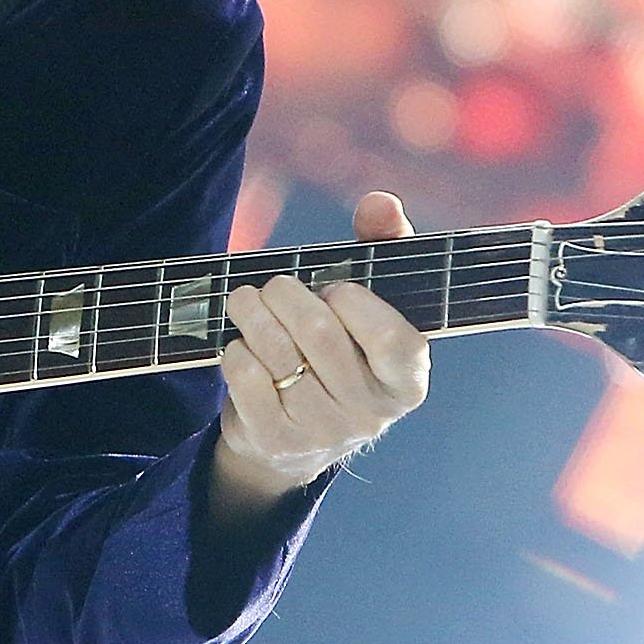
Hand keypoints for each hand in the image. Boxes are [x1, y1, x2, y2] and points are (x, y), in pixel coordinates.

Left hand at [213, 190, 431, 506]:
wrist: (298, 436)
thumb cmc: (342, 349)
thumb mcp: (370, 302)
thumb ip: (383, 246)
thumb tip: (380, 202)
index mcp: (408, 380)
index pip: (390, 337)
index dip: (355, 302)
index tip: (334, 289)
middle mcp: (370, 413)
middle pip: (320, 334)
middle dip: (286, 294)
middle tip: (276, 285)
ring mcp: (322, 432)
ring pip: (276, 352)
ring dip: (251, 313)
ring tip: (246, 300)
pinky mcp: (275, 440)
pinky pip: (245, 376)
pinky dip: (235, 349)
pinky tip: (241, 345)